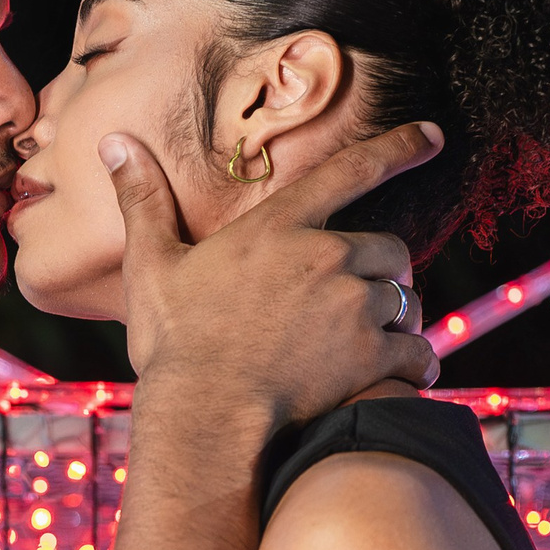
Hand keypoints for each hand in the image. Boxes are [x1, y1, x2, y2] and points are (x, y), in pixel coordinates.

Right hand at [104, 121, 441, 426]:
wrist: (204, 412)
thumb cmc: (174, 343)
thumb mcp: (151, 265)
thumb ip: (143, 200)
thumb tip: (115, 141)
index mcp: (279, 226)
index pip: (351, 170)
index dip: (398, 147)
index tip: (433, 137)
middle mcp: (326, 256)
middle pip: (390, 247)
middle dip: (387, 270)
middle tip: (370, 297)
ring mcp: (352, 305)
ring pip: (406, 301)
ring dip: (399, 319)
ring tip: (379, 342)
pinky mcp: (370, 355)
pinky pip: (417, 352)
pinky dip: (416, 365)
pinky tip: (406, 378)